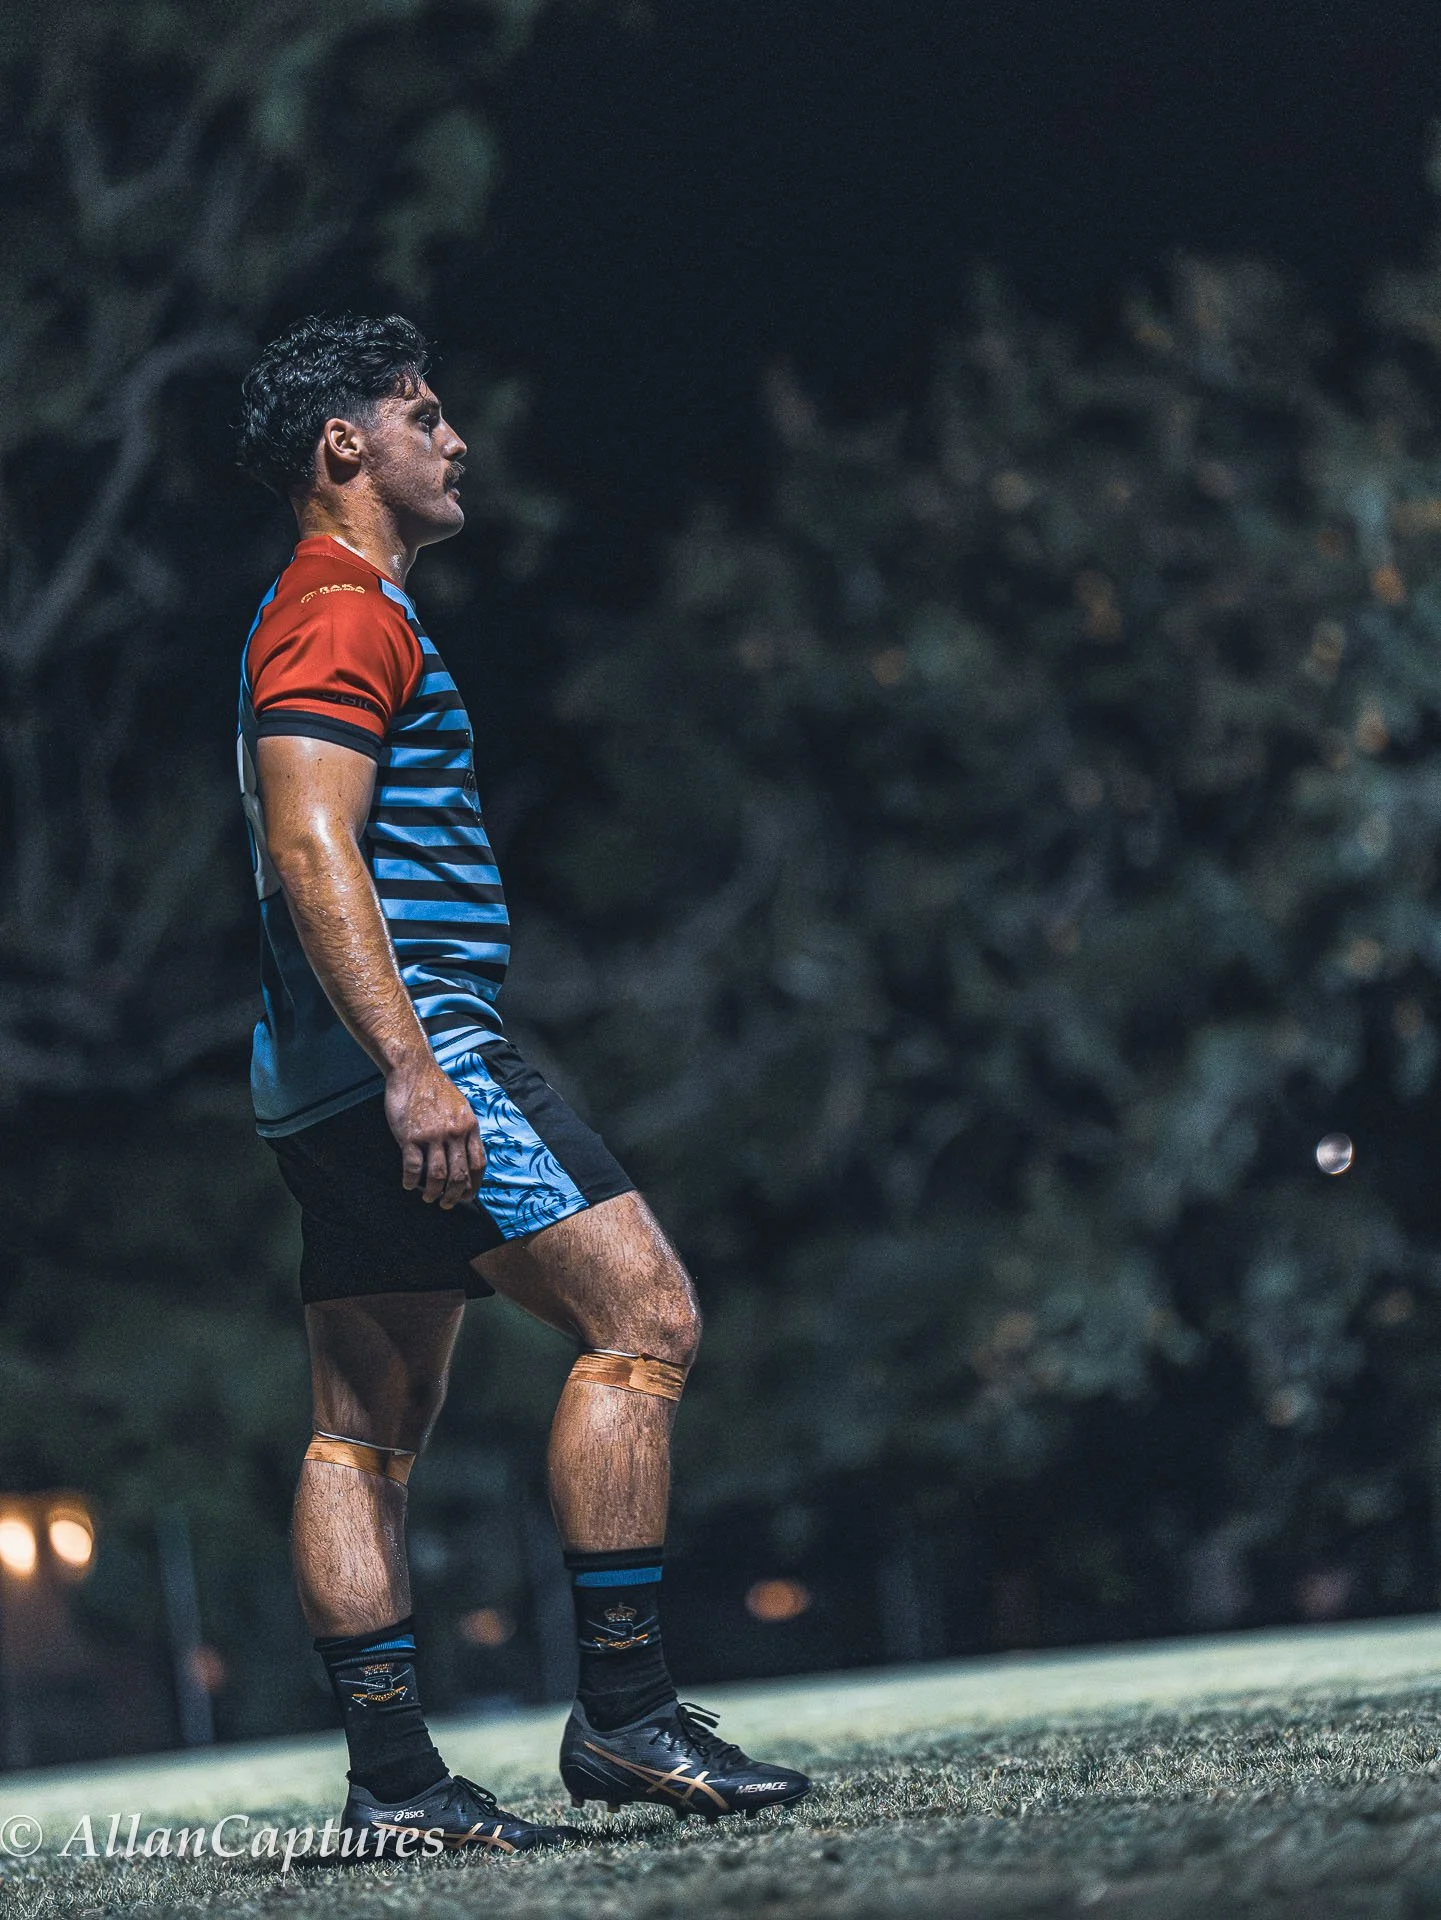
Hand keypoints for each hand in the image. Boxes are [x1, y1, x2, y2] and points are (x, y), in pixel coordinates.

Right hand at [385, 1056, 485, 1207]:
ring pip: (438, 1176)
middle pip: (460, 1175)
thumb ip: (465, 1130)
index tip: (467, 1196)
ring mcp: (433, 1135)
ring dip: (433, 1193)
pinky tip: (409, 1184)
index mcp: (470, 1126)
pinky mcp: (411, 1136)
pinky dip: (411, 1181)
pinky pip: (413, 1167)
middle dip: (454, 1196)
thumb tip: (467, 1156)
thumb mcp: (461, 1107)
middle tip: (447, 1204)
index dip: (474, 1184)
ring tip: (428, 1198)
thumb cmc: (436, 1088)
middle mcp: (454, 1132)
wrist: (414, 1069)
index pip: (478, 1164)